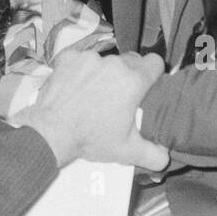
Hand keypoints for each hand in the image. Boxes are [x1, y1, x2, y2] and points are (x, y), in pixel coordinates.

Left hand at [9, 51, 168, 170]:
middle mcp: (114, 64)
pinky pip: (82, 59)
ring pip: (107, 60)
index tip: (148, 85)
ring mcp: (90, 59)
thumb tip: (166, 157)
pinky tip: (77, 87)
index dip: (155, 73)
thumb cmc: (89, 138)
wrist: (51, 132)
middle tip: (121, 95)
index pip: (156, 62)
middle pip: (132, 60)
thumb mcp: (127, 151)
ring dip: (105, 73)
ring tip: (95, 94)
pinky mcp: (69, 58)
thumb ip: (154, 155)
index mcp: (133, 81)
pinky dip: (82, 70)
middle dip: (130, 74)